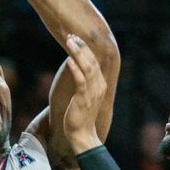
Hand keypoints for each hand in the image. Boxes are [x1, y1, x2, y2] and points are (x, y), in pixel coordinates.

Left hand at [63, 34, 106, 153]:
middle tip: (71, 34)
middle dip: (82, 46)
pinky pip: (80, 80)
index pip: (94, 62)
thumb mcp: (83, 96)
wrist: (82, 135)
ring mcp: (92, 92)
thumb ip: (82, 83)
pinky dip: (75, 69)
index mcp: (100, 84)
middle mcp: (99, 86)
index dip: (86, 48)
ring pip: (87, 67)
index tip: (76, 38)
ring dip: (78, 53)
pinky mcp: (83, 98)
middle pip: (92, 61)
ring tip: (69, 41)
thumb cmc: (80, 117)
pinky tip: (69, 60)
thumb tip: (74, 69)